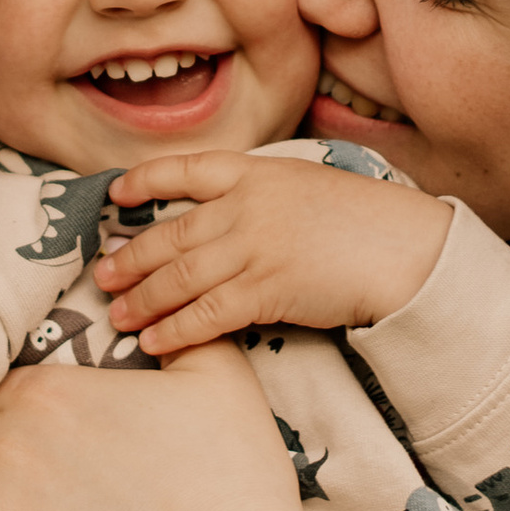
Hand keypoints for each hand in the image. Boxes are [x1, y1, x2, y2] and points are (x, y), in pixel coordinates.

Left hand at [94, 153, 451, 354]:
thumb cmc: (367, 221)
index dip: (144, 181)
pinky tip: (152, 342)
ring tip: (117, 316)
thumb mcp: (308, 185)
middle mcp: (246, 206)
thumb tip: (223, 219)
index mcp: (256, 171)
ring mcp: (254, 247)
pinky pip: (206, 315)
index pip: (185, 169)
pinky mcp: (267, 290)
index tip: (116, 194)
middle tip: (101, 276)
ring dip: (142, 300)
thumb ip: (263, 195)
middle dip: (130, 259)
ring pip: (180, 278)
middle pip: (171, 235)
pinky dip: (174, 330)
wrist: (408, 249)